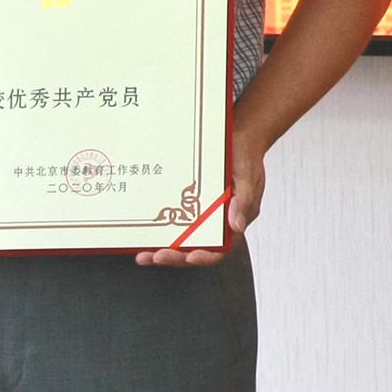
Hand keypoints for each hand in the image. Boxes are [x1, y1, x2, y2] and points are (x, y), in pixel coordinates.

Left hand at [139, 124, 266, 265]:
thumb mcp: (249, 176)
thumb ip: (244, 201)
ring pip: (180, 240)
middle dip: (174, 257)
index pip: (220, 249)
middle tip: (154, 256)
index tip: (189, 258)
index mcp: (233, 221)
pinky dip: (159, 227)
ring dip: (161, 248)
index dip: (204, 257)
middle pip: (194, 249)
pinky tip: (144, 228)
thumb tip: (237, 226)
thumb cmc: (246, 156)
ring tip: (142, 254)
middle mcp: (216, 222)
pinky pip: (173, 220)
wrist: (238, 134)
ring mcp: (200, 214)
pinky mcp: (188, 203)